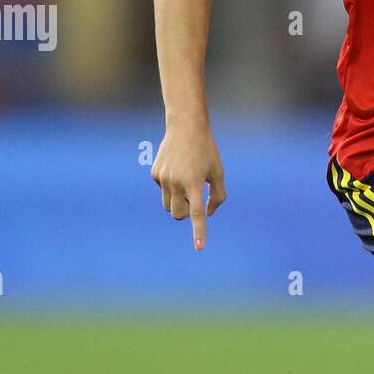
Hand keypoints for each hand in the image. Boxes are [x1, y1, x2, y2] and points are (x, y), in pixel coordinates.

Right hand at [151, 123, 225, 250]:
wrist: (185, 127)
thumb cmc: (206, 150)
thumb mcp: (218, 172)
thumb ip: (218, 196)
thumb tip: (209, 214)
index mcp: (194, 182)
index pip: (196, 213)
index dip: (199, 231)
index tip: (199, 247)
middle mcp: (176, 182)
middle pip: (178, 214)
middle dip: (186, 214)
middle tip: (195, 199)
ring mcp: (162, 178)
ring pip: (168, 206)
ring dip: (178, 203)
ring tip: (187, 184)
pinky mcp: (155, 174)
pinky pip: (163, 190)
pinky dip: (171, 187)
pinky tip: (177, 169)